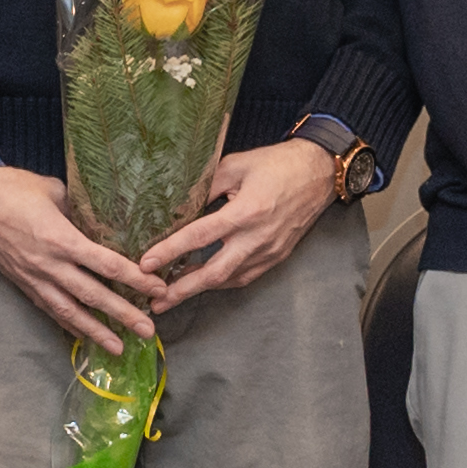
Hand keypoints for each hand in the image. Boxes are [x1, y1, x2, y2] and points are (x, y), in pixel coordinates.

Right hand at [0, 164, 156, 347]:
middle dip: (123, 314)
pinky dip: (69, 324)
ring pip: (69, 311)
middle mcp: (49, 264)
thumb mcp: (53, 191)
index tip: (158, 288)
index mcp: (60, 238)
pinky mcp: (22, 283)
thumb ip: (79, 210)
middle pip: (93, 295)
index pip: (106, 264)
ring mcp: (34, 278)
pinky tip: (83, 335)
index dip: (135, 279)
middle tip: (148, 331)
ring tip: (118, 347)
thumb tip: (100, 219)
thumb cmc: (11, 188)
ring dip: (96, 331)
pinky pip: (49, 309)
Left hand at [146, 139, 334, 303]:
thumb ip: (206, 187)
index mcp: (246, 212)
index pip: (200, 236)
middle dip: (183, 290)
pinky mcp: (277, 256)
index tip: (146, 264)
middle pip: (215, 272)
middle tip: (156, 303)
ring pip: (230, 279)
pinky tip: (204, 280)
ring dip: (200, 288)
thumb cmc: (277, 164)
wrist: (319, 172)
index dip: (171, 251)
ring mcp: (270, 251)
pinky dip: (222, 281)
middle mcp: (258, 238)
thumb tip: (177, 208)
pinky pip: (245, 276)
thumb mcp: (236, 166)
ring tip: (172, 294)